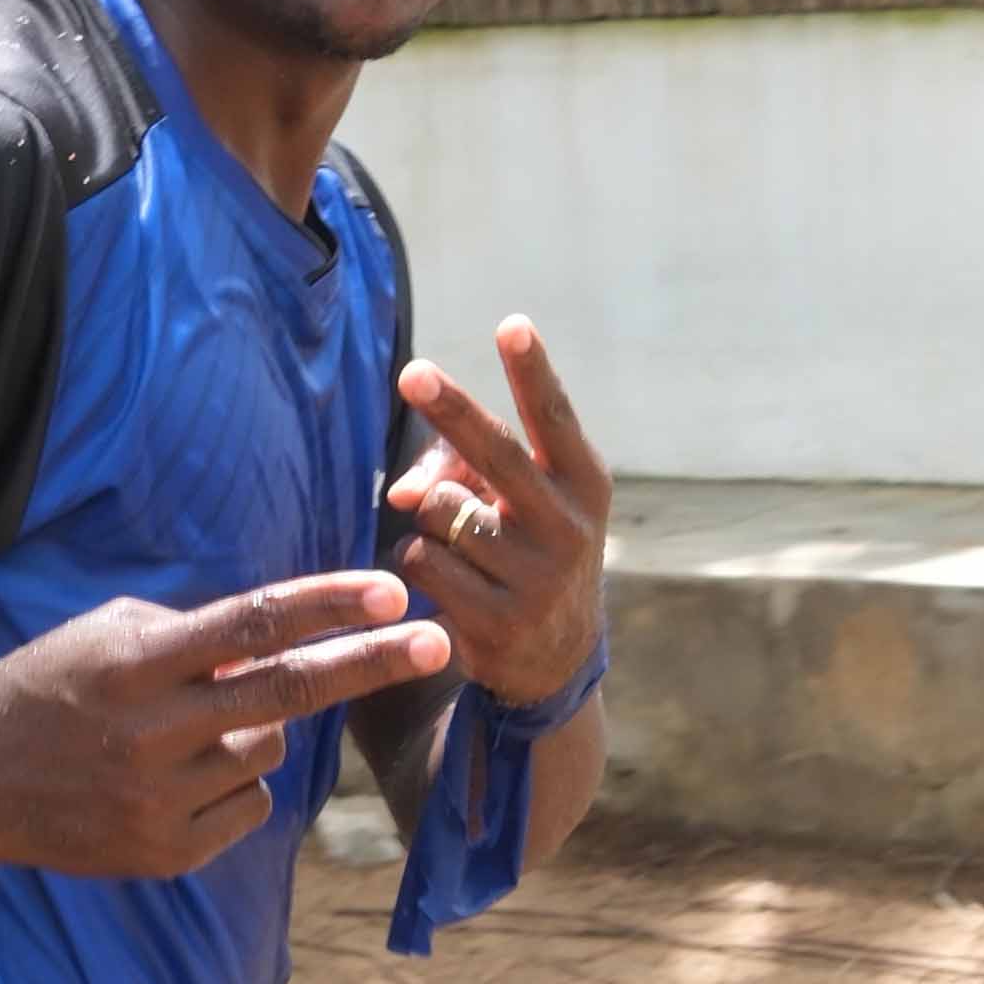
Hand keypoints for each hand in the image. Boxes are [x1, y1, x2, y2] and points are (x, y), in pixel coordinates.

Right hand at [0, 569, 450, 875]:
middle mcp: (150, 732)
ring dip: (253, 731)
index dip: (326, 608)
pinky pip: (247, 807)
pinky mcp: (164, 854)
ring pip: (266, 752)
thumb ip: (192, 635)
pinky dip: (231, 786)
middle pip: (286, 694)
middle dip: (369, 665)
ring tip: (183, 733)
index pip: (250, 625)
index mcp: (135, 663)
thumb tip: (285, 639)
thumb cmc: (48, 689)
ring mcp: (158, 800)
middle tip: (440, 644)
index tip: (391, 594)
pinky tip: (170, 780)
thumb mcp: (105, 635)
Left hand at [386, 319, 609, 707]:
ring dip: (430, 519)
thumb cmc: (529, 551)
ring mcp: (536, 575)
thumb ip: (464, 474)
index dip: (532, 371)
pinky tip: (449, 582)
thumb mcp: (519, 506)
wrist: (555, 657)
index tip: (512, 326)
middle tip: (411, 373)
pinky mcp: (499, 619)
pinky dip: (419, 561)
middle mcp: (568, 525)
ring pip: (440, 511)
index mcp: (582, 483)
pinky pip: (423, 561)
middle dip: (450, 410)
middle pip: (495, 454)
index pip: (553, 417)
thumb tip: (401, 494)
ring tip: (461, 546)